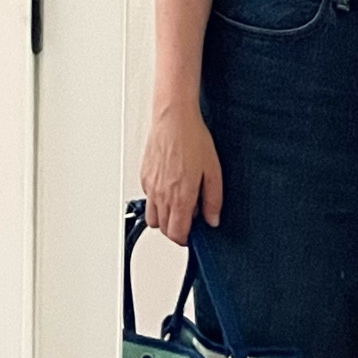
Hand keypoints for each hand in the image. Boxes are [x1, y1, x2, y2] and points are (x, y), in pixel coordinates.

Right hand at [141, 99, 223, 244]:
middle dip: (176, 230)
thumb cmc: (192, 139)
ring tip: (179, 205)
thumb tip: (213, 220)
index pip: (177, 233)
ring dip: (165, 218)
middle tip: (190, 218)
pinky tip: (171, 187)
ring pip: (152, 218)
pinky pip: (148, 199)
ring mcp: (150, 186)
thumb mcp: (213, 171)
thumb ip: (213, 200)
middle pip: (163, 229)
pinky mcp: (144, 177)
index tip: (193, 235)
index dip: (186, 239)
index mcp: (180, 197)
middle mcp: (162, 195)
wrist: (174, 118)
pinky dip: (157, 201)